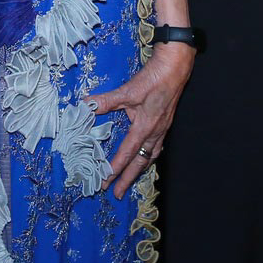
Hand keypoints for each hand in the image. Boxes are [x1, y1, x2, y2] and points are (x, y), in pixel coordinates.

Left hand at [89, 42, 193, 198]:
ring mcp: (162, 130)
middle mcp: (155, 133)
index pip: (126, 153)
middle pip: (140, 163)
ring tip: (131, 180)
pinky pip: (156, 147)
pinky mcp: (164, 124)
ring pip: (150, 156)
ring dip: (139, 170)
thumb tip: (87, 105)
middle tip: (117, 193)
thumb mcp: (128, 90)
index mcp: (145, 127)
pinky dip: (148, 156)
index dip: (115, 169)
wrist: (175, 69)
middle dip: (128, 179)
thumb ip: (107, 101)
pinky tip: (146, 156)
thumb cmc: (153, 79)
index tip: (106, 182)